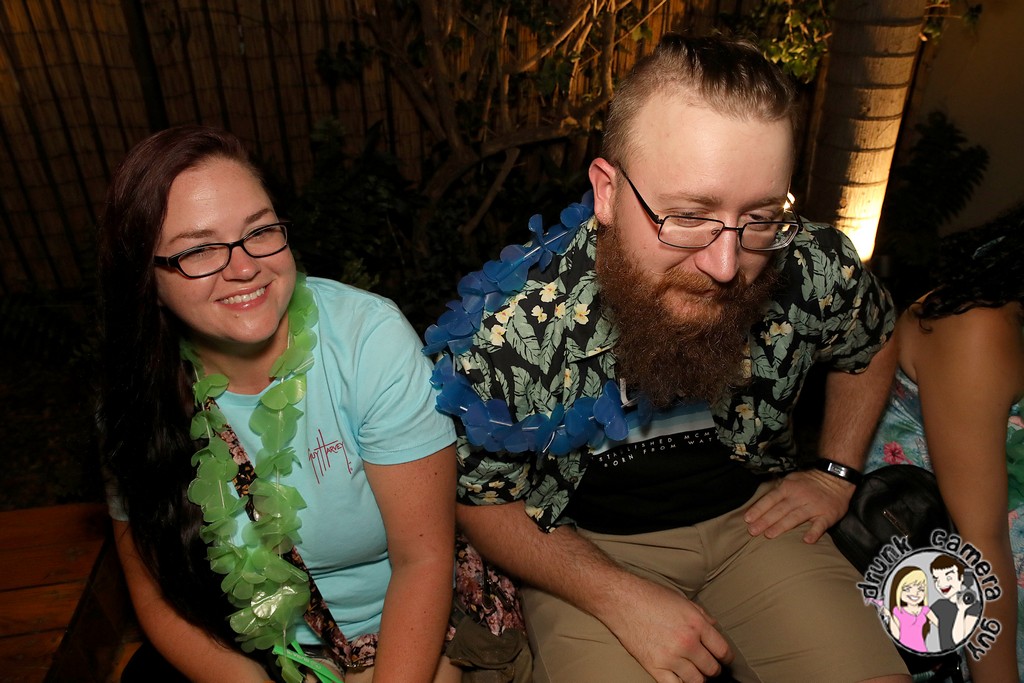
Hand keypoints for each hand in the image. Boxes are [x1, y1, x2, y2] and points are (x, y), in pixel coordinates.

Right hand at [604, 578, 732, 682]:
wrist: (621, 599)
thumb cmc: (649, 596)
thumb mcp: (682, 600)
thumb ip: (702, 615)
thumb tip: (714, 628)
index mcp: (696, 624)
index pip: (722, 650)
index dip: (726, 658)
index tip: (724, 660)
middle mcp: (686, 642)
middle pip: (711, 668)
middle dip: (712, 669)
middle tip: (708, 666)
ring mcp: (670, 656)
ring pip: (696, 681)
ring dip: (698, 678)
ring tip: (694, 672)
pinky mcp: (654, 666)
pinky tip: (679, 678)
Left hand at [744, 470, 853, 542]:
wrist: (836, 478)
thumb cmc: (810, 482)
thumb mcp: (791, 480)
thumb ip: (778, 491)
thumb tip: (761, 503)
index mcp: (789, 488)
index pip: (770, 499)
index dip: (759, 509)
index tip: (748, 519)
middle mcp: (799, 497)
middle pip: (779, 510)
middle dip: (765, 521)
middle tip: (753, 531)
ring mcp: (813, 506)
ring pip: (795, 517)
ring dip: (781, 526)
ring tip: (769, 535)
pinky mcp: (827, 515)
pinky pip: (820, 525)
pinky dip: (814, 532)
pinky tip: (806, 540)